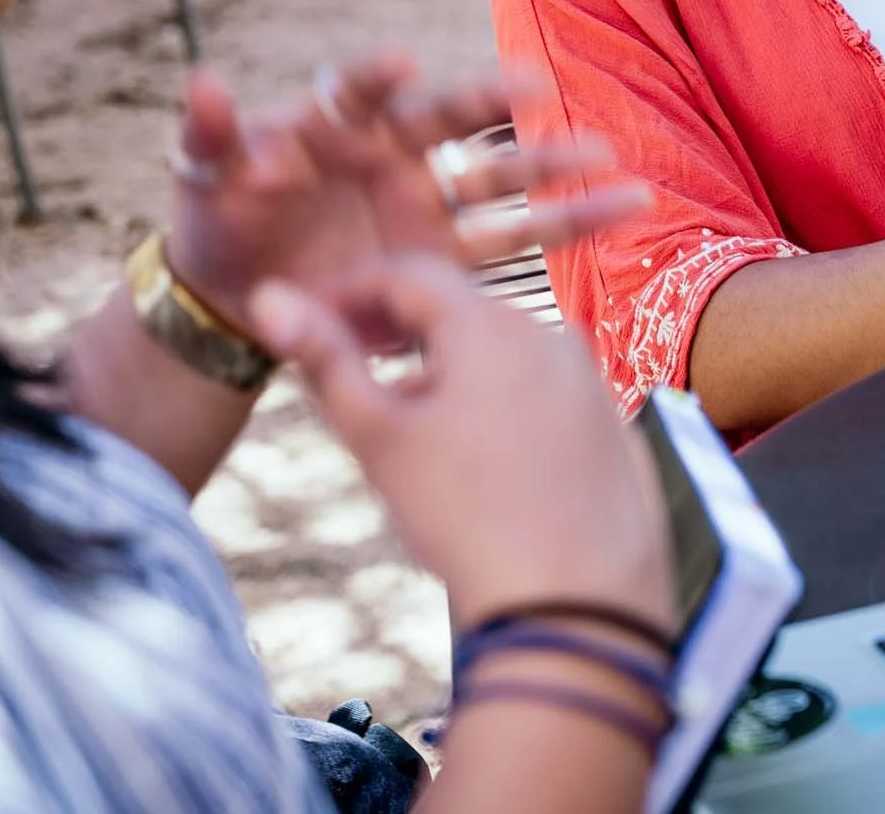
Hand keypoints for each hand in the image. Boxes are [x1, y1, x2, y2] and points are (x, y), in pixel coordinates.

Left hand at [162, 53, 647, 334]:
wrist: (241, 303)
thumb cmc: (218, 224)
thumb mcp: (202, 182)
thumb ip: (204, 135)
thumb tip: (202, 81)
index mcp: (334, 122)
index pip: (358, 88)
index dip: (375, 76)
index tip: (400, 64)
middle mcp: (393, 150)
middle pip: (447, 115)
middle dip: (488, 99)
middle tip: (529, 86)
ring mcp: (428, 201)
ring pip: (496, 175)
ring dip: (550, 163)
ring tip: (608, 156)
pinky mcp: (450, 255)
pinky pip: (518, 237)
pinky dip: (572, 222)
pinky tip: (629, 206)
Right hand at [251, 258, 675, 634]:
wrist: (575, 610)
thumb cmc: (466, 519)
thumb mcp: (379, 437)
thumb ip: (324, 359)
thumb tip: (268, 298)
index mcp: (491, 324)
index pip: (407, 274)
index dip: (347, 292)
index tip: (309, 325)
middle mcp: (554, 336)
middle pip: (460, 315)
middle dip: (399, 337)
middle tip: (352, 380)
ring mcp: (594, 385)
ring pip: (506, 361)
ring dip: (453, 378)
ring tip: (414, 439)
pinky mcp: (617, 434)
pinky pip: (548, 404)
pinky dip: (506, 416)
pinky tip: (482, 474)